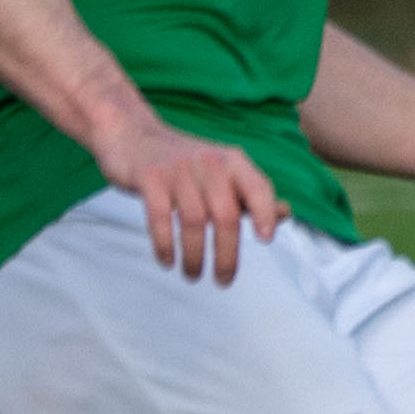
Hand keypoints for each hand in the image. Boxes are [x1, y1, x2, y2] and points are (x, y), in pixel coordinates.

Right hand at [102, 116, 284, 283]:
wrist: (130, 133)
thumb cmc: (182, 162)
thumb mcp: (220, 170)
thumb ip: (249, 193)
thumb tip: (283, 213)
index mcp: (233, 162)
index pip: (258, 187)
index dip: (265, 213)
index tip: (266, 240)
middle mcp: (210, 163)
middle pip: (226, 215)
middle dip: (227, 254)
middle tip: (224, 280)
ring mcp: (178, 170)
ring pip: (194, 221)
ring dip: (195, 255)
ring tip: (193, 275)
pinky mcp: (149, 178)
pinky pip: (160, 217)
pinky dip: (165, 243)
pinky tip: (167, 261)